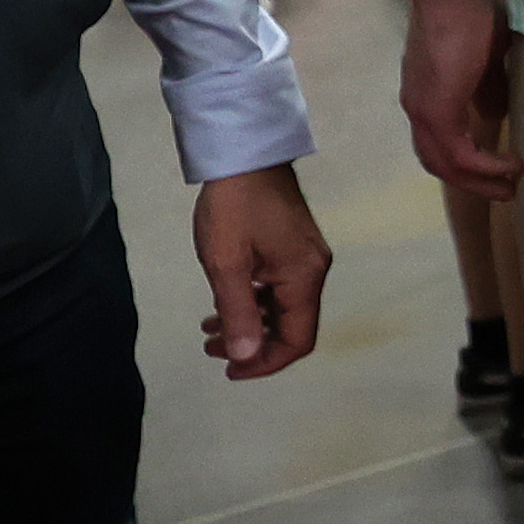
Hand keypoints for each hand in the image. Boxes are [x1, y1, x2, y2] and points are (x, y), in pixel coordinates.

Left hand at [190, 165, 333, 376]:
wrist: (244, 153)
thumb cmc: (233, 206)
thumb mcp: (227, 263)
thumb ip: (238, 313)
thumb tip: (246, 358)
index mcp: (304, 278)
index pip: (298, 340)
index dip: (266, 363)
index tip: (230, 370)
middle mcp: (313, 271)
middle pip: (293, 327)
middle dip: (253, 345)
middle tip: (210, 349)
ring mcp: (305, 257)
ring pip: (283, 308)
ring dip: (249, 324)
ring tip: (210, 330)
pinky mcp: (292, 246)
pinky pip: (278, 288)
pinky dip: (253, 303)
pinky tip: (224, 301)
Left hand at [401, 0, 521, 194]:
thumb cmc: (473, 7)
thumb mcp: (486, 54)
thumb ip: (487, 85)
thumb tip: (495, 112)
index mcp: (425, 91)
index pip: (436, 140)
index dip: (463, 160)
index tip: (496, 170)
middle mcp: (416, 105)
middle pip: (436, 162)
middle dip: (471, 182)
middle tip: (505, 190)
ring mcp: (422, 109)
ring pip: (445, 166)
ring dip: (480, 182)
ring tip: (512, 186)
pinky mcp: (437, 110)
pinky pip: (460, 155)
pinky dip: (486, 168)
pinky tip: (512, 166)